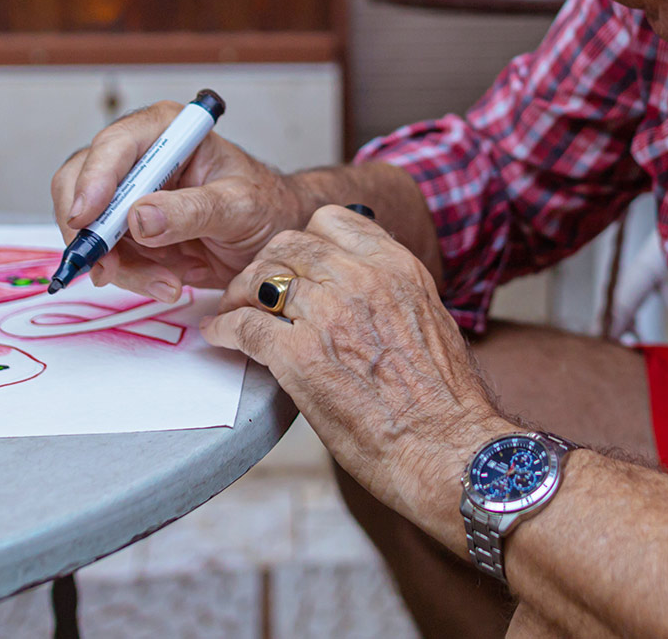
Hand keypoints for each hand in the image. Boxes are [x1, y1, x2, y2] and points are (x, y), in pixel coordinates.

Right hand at [51, 101, 300, 301]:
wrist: (273, 234)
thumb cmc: (265, 205)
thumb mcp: (240, 206)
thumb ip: (193, 210)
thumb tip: (138, 217)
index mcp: (170, 131)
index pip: (116, 145)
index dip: (93, 179)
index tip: (87, 218)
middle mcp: (141, 156)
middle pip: (79, 183)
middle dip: (91, 231)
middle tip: (107, 268)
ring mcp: (129, 194)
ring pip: (88, 227)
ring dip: (118, 264)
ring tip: (168, 282)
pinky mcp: (127, 230)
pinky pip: (106, 255)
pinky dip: (131, 275)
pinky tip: (169, 282)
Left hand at [201, 205, 511, 539]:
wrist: (448, 447)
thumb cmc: (445, 399)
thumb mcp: (429, 319)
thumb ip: (391, 293)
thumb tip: (363, 292)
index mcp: (396, 267)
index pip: (332, 220)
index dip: (306, 238)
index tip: (296, 259)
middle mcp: (360, 279)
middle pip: (290, 244)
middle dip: (267, 262)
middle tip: (254, 286)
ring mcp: (328, 315)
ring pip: (261, 278)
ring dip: (239, 293)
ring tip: (231, 309)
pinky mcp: (299, 358)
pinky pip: (244, 326)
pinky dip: (224, 329)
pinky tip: (219, 336)